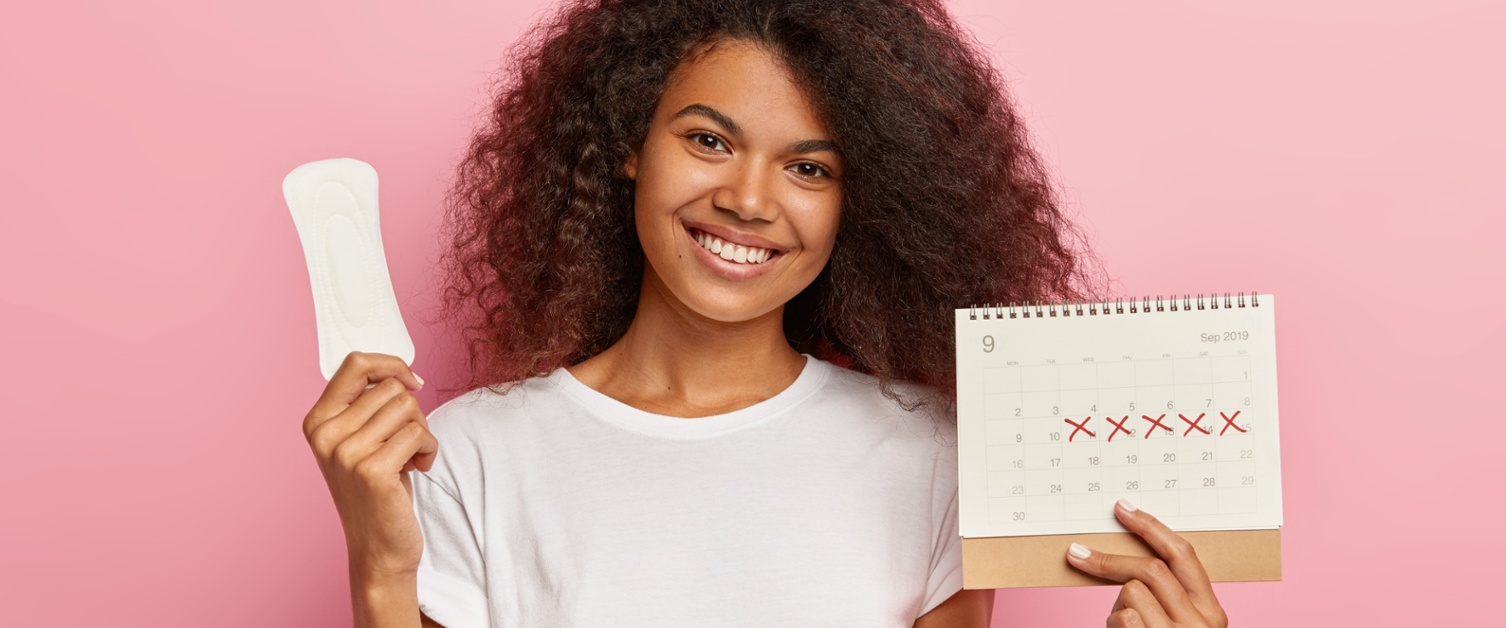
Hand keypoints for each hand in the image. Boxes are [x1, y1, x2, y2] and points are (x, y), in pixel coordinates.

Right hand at [302, 351, 436, 577]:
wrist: (379, 547)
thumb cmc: (377, 489)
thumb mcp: (361, 440)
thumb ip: (368, 406)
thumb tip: (400, 372)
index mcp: (318, 421)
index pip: (356, 364)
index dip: (392, 364)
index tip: (412, 382)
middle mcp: (326, 434)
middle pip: (391, 388)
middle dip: (412, 412)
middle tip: (406, 443)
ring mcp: (346, 453)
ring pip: (408, 407)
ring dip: (421, 432)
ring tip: (410, 457)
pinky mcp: (371, 470)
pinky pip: (418, 433)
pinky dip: (429, 449)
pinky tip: (418, 469)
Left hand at [1065, 499, 1227, 627]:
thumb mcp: (1178, 624)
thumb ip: (1166, 594)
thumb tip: (1127, 556)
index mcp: (1212, 612)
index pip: (1184, 556)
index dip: (1152, 528)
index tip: (1123, 509)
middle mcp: (1202, 624)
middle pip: (1151, 570)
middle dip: (1108, 560)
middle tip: (1076, 553)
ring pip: (1130, 593)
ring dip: (1114, 609)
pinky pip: (1122, 617)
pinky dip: (1112, 627)